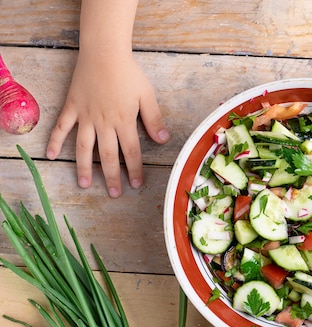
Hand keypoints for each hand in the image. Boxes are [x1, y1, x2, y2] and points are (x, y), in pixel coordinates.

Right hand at [47, 50, 169, 197]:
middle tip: (113, 194)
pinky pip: (61, 127)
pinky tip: (52, 156)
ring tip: (84, 185)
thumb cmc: (128, 73)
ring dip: (84, 167)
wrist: (104, 52)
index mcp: (124, 121)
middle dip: (111, 176)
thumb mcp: (147, 96)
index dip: (134, 169)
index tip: (136, 184)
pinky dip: (55, 141)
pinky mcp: (72, 107)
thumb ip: (154, 120)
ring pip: (84, 147)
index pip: (131, 152)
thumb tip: (163, 140)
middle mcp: (104, 122)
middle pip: (108, 155)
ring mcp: (85, 116)